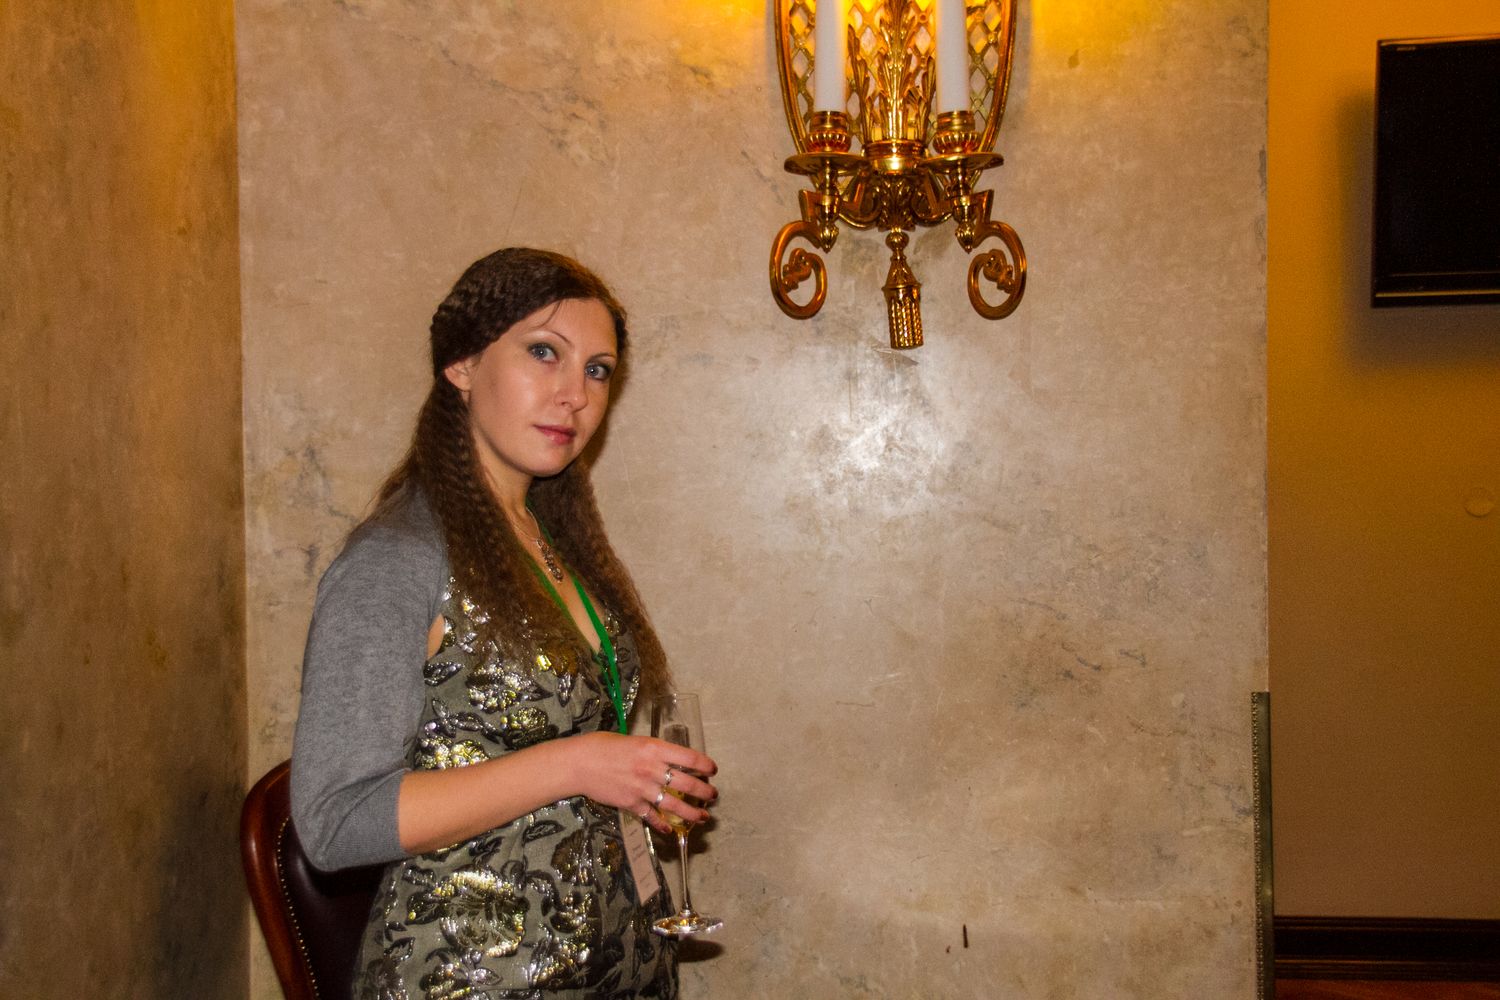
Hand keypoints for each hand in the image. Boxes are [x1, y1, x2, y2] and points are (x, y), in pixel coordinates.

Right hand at [570, 731, 717, 835]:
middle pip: (687, 784)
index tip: (712, 770)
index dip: (705, 765)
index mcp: (654, 749)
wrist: (579, 764)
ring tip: (703, 817)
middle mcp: (652, 769)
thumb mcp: (634, 741)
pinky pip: (652, 817)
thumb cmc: (603, 746)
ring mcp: (642, 789)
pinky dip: (662, 825)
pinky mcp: (631, 804)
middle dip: (704, 792)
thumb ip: (653, 751)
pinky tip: (670, 830)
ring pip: (674, 805)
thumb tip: (670, 760)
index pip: (689, 757)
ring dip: (692, 813)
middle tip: (712, 796)